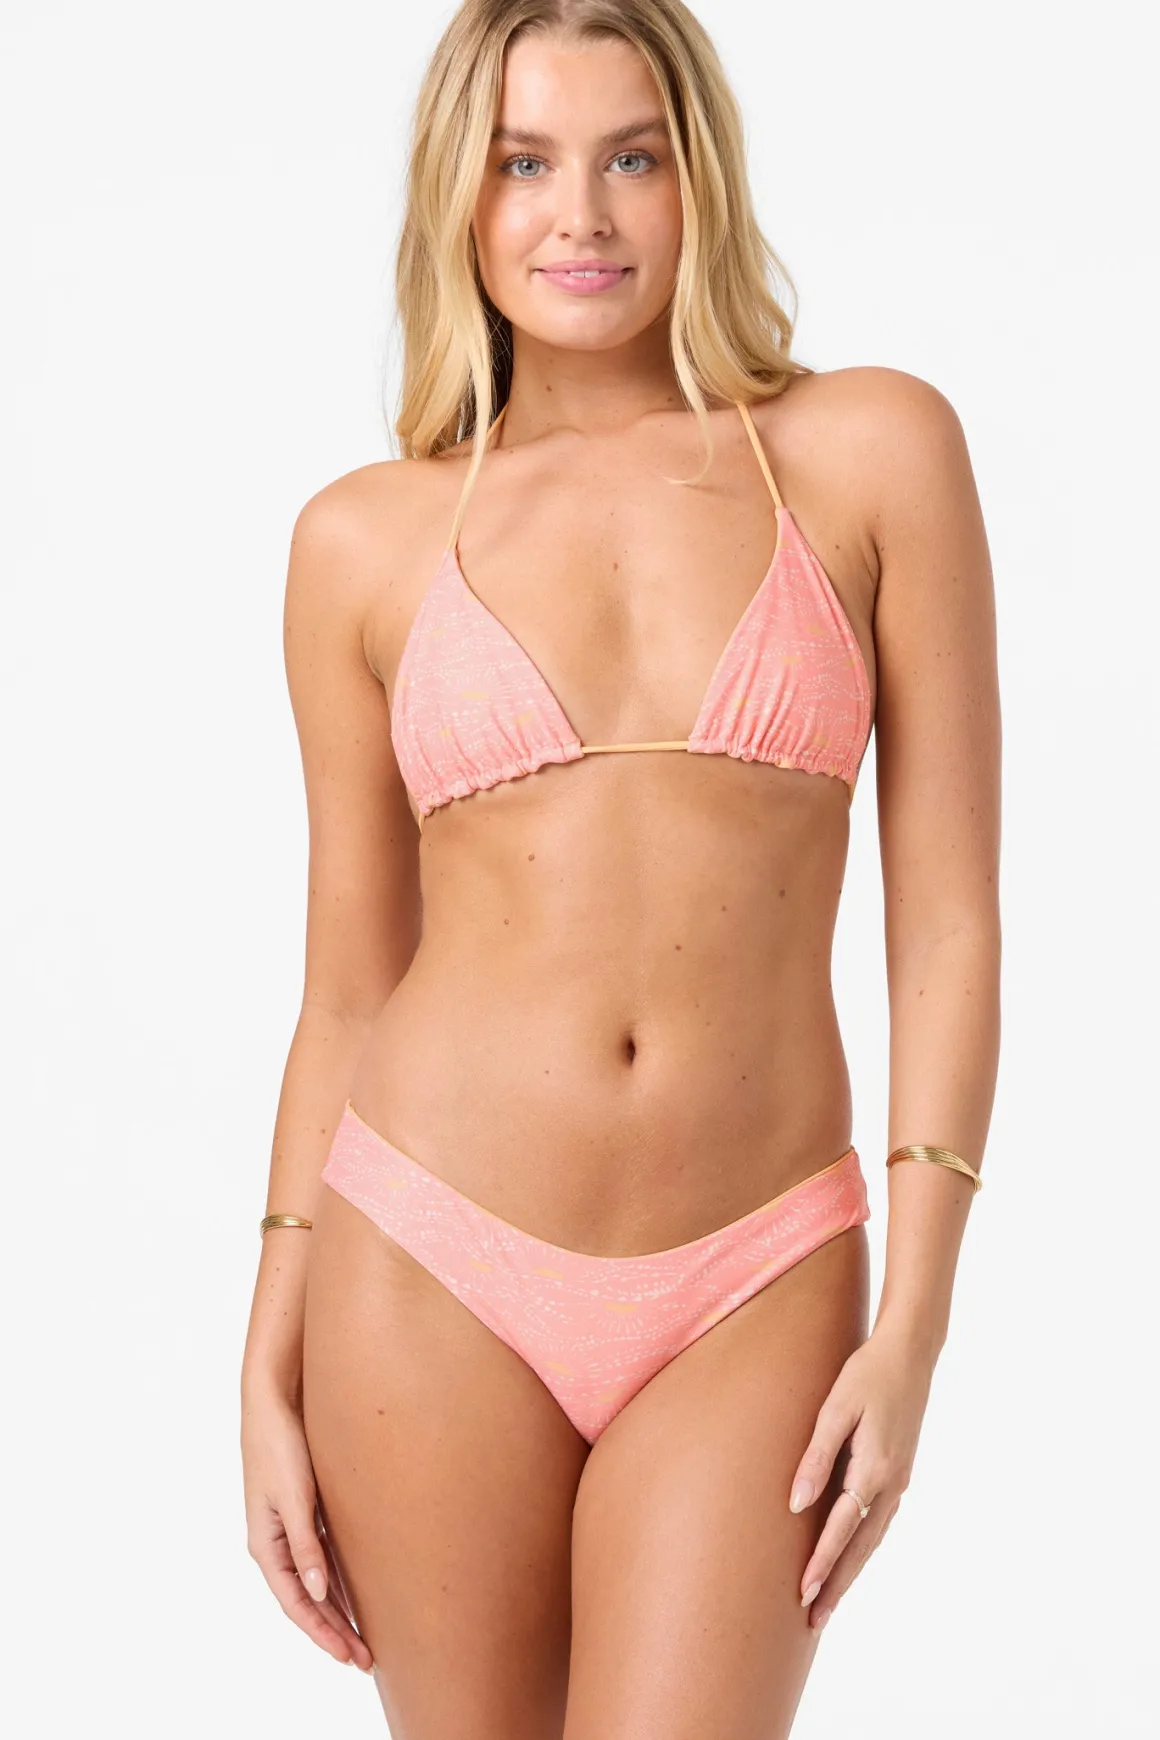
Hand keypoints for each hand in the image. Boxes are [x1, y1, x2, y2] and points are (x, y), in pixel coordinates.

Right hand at [242, 1387, 373, 1671]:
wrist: (275, 1401)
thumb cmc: (281, 1446)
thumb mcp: (294, 1497)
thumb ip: (304, 1545)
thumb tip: (316, 1592)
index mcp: (266, 1546)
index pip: (297, 1604)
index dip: (323, 1634)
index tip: (349, 1657)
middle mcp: (276, 1544)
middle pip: (307, 1601)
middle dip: (334, 1633)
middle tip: (366, 1661)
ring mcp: (289, 1530)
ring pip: (316, 1583)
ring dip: (338, 1611)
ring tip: (364, 1639)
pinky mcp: (304, 1513)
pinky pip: (322, 1559)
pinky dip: (339, 1581)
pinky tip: (358, 1595)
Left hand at [788, 1323, 935, 1630]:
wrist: (911, 1353)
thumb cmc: (867, 1374)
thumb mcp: (835, 1407)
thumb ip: (816, 1455)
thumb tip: (796, 1504)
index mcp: (876, 1468)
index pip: (843, 1528)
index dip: (822, 1562)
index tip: (803, 1593)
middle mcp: (892, 1483)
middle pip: (861, 1546)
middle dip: (837, 1583)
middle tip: (814, 1620)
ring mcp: (900, 1481)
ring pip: (873, 1539)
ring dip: (850, 1571)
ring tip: (827, 1601)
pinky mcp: (900, 1473)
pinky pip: (879, 1522)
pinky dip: (864, 1547)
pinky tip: (851, 1558)